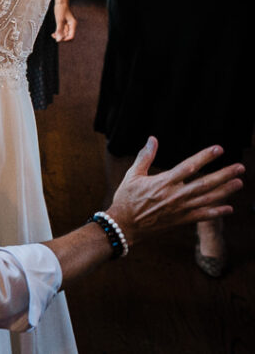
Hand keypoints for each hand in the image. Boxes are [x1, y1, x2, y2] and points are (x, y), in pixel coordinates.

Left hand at [52, 0, 76, 40]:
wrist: (60, 2)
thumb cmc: (61, 9)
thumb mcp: (59, 20)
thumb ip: (59, 30)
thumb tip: (59, 40)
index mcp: (73, 24)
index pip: (71, 36)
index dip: (65, 39)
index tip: (58, 38)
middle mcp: (71, 25)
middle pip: (68, 36)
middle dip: (61, 37)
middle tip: (54, 36)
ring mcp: (68, 25)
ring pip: (64, 34)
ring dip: (59, 35)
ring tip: (53, 35)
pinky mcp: (64, 24)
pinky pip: (62, 31)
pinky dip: (58, 33)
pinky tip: (53, 33)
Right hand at [107, 138, 243, 245]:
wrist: (124, 225)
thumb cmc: (127, 198)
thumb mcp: (132, 175)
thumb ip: (145, 157)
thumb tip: (152, 139)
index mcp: (163, 182)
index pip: (188, 166)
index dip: (205, 157)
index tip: (218, 149)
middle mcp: (175, 196)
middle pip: (204, 183)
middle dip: (224, 175)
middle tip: (240, 167)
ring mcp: (180, 209)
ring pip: (207, 199)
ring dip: (225, 191)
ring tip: (239, 183)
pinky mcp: (181, 220)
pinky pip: (202, 216)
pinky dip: (216, 213)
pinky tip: (229, 208)